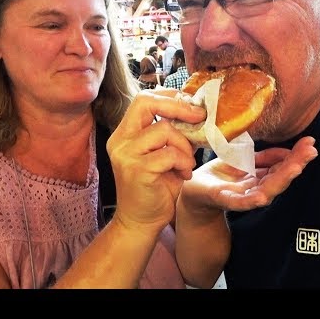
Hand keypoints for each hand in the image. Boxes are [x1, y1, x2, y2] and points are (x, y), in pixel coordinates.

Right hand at [107, 88, 206, 231]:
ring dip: (184, 146)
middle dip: (178, 106)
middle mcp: (120, 141)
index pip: (143, 99)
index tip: (191, 104)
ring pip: (164, 130)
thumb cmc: (155, 187)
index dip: (169, 97)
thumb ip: (168, 133)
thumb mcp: (160, 154)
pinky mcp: (137, 170)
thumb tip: (194, 110)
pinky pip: (170, 154)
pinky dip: (184, 163)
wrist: (141, 222)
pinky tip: (183, 175)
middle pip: (146, 103)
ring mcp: (126, 155)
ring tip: (187, 163)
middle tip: (199, 116)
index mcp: (124, 134)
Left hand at [181, 136, 317, 212]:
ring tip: (296, 167)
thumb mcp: (244, 160)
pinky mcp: (226, 200)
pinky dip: (253, 200)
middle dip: (296, 164)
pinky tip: (263, 196)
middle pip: (280, 178)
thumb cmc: (219, 175)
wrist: (193, 188)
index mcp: (260, 178)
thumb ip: (265, 157)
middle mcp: (256, 189)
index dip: (297, 156)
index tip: (310, 143)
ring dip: (282, 179)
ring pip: (267, 190)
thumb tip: (287, 151)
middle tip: (310, 151)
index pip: (283, 167)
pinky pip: (242, 202)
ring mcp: (242, 197)